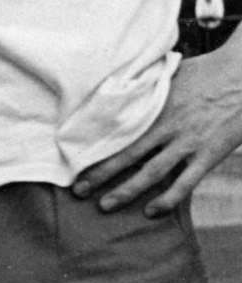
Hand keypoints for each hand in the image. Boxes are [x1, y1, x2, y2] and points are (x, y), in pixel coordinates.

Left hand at [74, 51, 241, 215]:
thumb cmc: (206, 71)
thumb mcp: (168, 74)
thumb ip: (145, 86)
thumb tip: (116, 85)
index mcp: (153, 107)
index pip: (116, 131)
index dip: (95, 147)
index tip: (72, 159)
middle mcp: (166, 127)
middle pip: (126, 155)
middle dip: (99, 175)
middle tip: (77, 191)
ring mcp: (188, 143)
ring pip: (151, 173)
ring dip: (126, 191)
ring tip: (104, 205)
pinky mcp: (209, 155)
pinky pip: (185, 183)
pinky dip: (168, 199)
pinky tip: (151, 211)